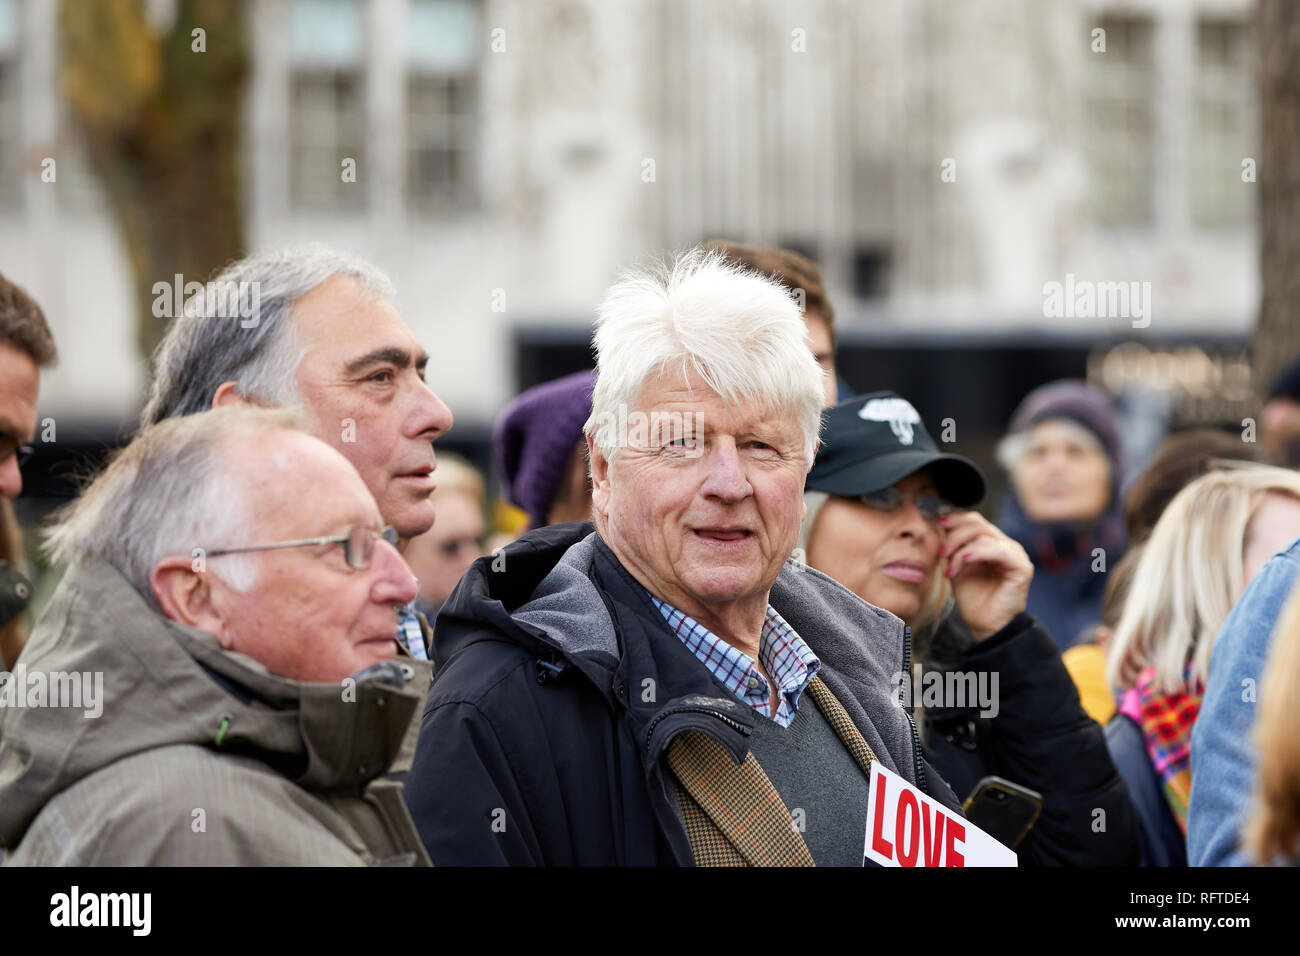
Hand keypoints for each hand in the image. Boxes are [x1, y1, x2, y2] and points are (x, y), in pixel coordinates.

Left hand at [937, 511, 1032, 641]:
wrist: (984, 624)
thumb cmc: (972, 598)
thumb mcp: (956, 566)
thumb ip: (952, 548)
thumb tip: (939, 525)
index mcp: (993, 543)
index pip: (974, 520)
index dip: (955, 519)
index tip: (937, 524)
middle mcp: (1006, 545)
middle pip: (978, 524)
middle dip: (954, 534)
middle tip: (940, 552)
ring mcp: (1016, 554)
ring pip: (984, 536)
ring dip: (960, 550)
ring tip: (950, 569)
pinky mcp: (1022, 567)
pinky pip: (997, 550)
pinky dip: (976, 553)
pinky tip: (963, 561)